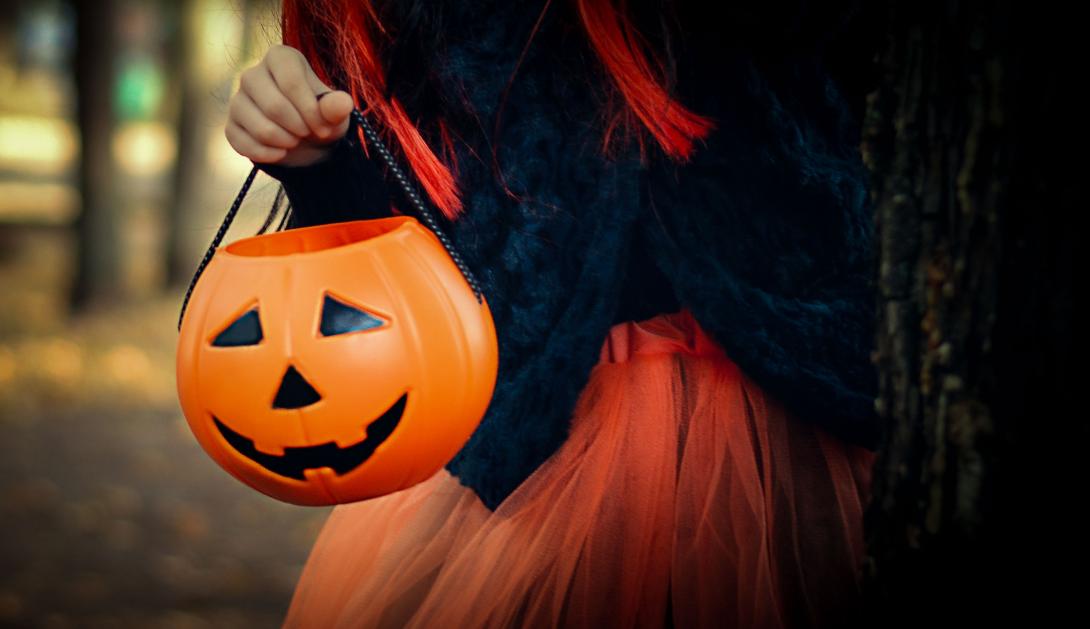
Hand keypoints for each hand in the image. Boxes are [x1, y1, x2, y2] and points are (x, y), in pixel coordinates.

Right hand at [225, 44, 353, 166]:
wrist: (305, 141)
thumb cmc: (320, 116)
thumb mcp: (335, 112)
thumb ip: (337, 106)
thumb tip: (342, 103)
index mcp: (280, 58)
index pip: (291, 81)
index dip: (310, 110)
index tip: (324, 127)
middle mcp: (253, 74)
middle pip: (274, 106)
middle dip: (299, 128)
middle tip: (309, 134)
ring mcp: (238, 100)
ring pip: (260, 128)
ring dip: (286, 143)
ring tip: (296, 140)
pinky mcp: (231, 125)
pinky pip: (245, 145)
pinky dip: (270, 155)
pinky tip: (281, 152)